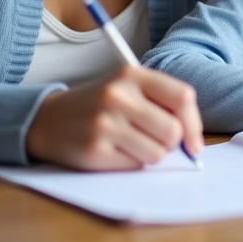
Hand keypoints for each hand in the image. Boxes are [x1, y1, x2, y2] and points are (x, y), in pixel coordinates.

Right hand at [26, 65, 203, 170]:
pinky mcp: (94, 151)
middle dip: (172, 144)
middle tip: (156, 142)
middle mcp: (117, 96)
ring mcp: (104, 123)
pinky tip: (114, 151)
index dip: (194, 124)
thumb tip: (192, 141)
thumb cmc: (100, 105)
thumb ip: (162, 103)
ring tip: (132, 144)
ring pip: (157, 153)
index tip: (193, 143)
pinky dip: (132, 163)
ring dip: (151, 155)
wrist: (48, 119)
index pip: (182, 97)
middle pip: (173, 131)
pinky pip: (135, 166)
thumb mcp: (128, 88)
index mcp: (131, 74)